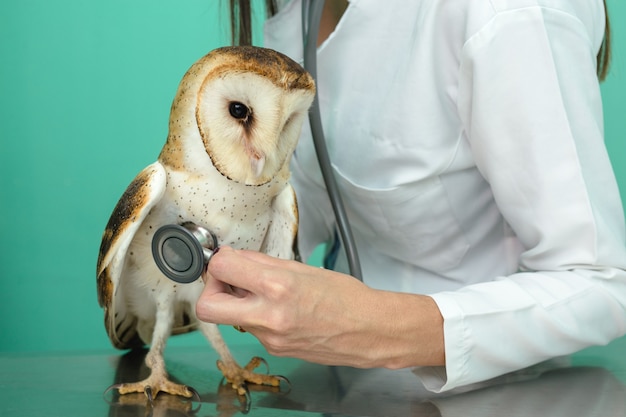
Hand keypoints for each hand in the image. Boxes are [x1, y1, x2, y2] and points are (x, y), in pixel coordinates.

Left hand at [196, 246, 444, 368]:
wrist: (370, 331)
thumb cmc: (345, 296)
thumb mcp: (303, 268)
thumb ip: (263, 263)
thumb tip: (234, 257)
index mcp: (277, 287)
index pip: (221, 269)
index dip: (220, 260)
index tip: (228, 259)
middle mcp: (268, 317)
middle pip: (207, 307)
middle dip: (212, 289)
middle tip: (229, 279)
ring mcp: (269, 338)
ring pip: (230, 318)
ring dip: (238, 301)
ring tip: (264, 292)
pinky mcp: (274, 350)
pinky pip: (252, 329)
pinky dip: (257, 315)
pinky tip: (280, 309)